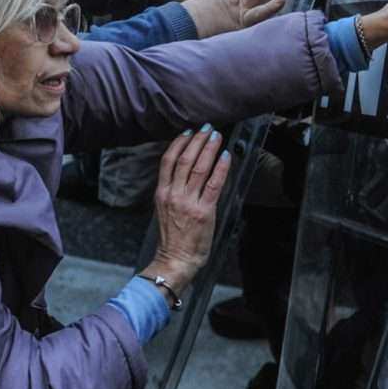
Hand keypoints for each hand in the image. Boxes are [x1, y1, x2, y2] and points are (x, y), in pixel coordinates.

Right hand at [147, 126, 231, 295]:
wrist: (175, 260)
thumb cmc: (172, 239)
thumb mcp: (165, 210)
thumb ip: (173, 191)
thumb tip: (186, 174)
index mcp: (162, 193)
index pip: (168, 161)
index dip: (179, 143)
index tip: (188, 131)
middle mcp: (173, 194)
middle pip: (185, 159)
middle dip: (197, 140)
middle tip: (206, 128)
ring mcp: (188, 202)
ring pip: (199, 168)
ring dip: (209, 149)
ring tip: (216, 136)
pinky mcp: (204, 211)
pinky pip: (214, 184)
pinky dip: (220, 168)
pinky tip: (225, 156)